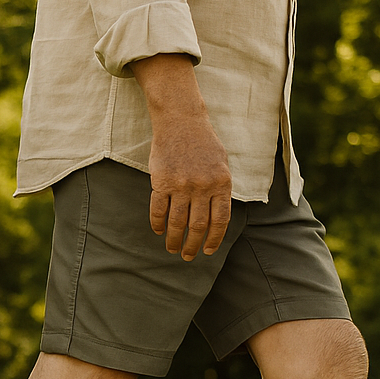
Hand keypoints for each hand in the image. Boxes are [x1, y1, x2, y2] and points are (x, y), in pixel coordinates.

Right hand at [147, 112, 231, 259]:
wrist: (182, 121)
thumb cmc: (203, 143)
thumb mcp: (221, 164)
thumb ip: (220, 189)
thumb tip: (216, 217)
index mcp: (222, 183)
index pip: (220, 220)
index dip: (214, 239)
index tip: (207, 251)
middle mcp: (203, 186)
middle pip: (197, 226)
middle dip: (193, 245)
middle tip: (188, 256)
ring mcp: (181, 184)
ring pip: (177, 222)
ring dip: (174, 239)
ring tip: (172, 248)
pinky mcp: (161, 181)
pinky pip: (158, 209)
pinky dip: (157, 223)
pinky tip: (158, 230)